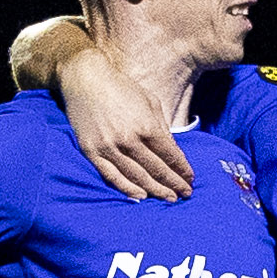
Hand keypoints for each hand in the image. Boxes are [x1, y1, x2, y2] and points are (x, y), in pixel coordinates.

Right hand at [58, 51, 192, 201]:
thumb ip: (162, 128)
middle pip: (156, 170)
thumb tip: (173, 153)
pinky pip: (111, 176)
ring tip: (169, 199)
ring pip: (136, 177)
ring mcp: (109, 147)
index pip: (170, 155)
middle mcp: (129, 140)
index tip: (191, 179)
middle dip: (174, 184)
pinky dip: (126, 189)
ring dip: (155, 190)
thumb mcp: (150, 102)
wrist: (85, 79)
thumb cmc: (121, 88)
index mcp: (146, 126)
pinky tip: (141, 197)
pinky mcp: (92, 152)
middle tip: (186, 194)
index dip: (182, 170)